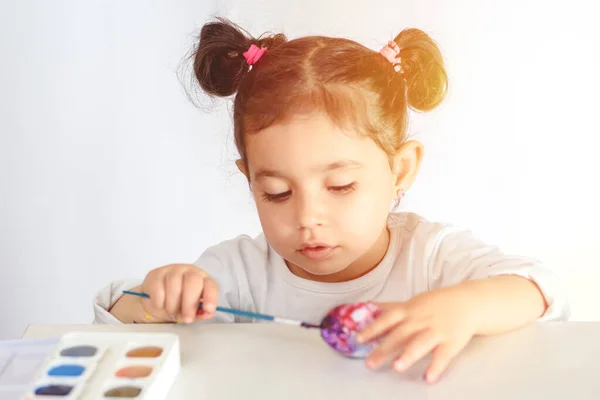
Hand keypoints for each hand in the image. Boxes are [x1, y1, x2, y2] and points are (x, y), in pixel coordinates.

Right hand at [139, 264, 218, 323]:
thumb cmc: (179, 305)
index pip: (211, 285)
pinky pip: (158, 288)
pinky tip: (161, 304)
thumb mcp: (192, 311)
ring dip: (173, 304)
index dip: (211, 297)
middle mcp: (190, 272)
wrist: (158, 303)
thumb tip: (206, 313)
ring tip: (172, 311)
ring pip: (174, 285)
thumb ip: (201, 312)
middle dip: (190, 303)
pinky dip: (159, 301)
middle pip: (192, 282)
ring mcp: (172, 270)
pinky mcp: (156, 273)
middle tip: (187, 318)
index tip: (208, 309)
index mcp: (203, 280)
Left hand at [356, 286, 477, 382]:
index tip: (358, 339)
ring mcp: (437, 330)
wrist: (467, 302)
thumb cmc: (434, 304)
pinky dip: (436, 367)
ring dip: (408, 355)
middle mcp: (420, 320)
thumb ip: (391, 307)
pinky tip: (428, 378)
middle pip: (400, 334)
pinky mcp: (452, 341)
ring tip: (396, 368)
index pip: (387, 319)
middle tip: (369, 363)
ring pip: (421, 343)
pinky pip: (443, 355)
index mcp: (409, 311)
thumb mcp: (412, 302)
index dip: (373, 328)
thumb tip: (368, 306)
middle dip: (384, 348)